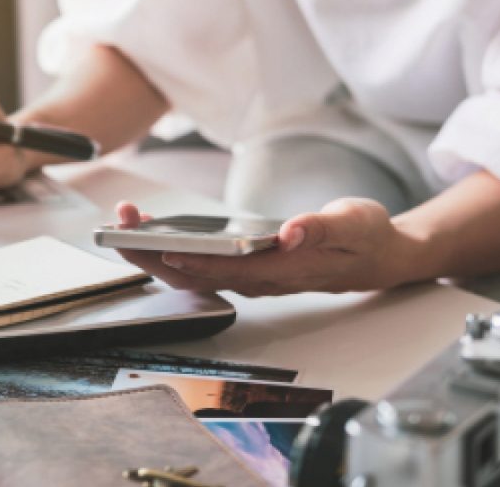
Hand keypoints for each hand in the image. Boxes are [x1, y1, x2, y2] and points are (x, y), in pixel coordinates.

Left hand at [112, 199, 414, 296]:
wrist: (378, 257)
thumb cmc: (365, 239)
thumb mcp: (354, 223)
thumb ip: (321, 227)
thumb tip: (290, 232)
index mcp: (284, 270)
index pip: (231, 271)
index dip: (196, 262)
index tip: (165, 248)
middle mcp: (261, 279)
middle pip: (197, 274)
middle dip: (154, 252)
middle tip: (121, 225)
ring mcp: (250, 276)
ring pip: (192, 271)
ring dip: (155, 251)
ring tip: (126, 220)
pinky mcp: (244, 269)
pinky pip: (199, 263)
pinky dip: (170, 248)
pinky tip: (152, 229)